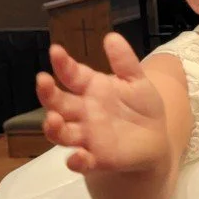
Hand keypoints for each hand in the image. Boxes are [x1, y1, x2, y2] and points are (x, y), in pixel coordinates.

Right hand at [36, 35, 168, 177]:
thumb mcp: (137, 81)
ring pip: (62, 133)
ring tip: (52, 118)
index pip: (71, 74)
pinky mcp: (97, 158)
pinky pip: (82, 162)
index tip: (56, 51)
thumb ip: (125, 61)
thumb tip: (111, 36)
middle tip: (42, 81)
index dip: (62, 64)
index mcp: (90, 88)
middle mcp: (82, 112)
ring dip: (54, 127)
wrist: (156, 140)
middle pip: (58, 103)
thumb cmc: (141, 107)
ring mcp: (87, 136)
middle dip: (48, 93)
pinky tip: (77, 157)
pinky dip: (77, 161)